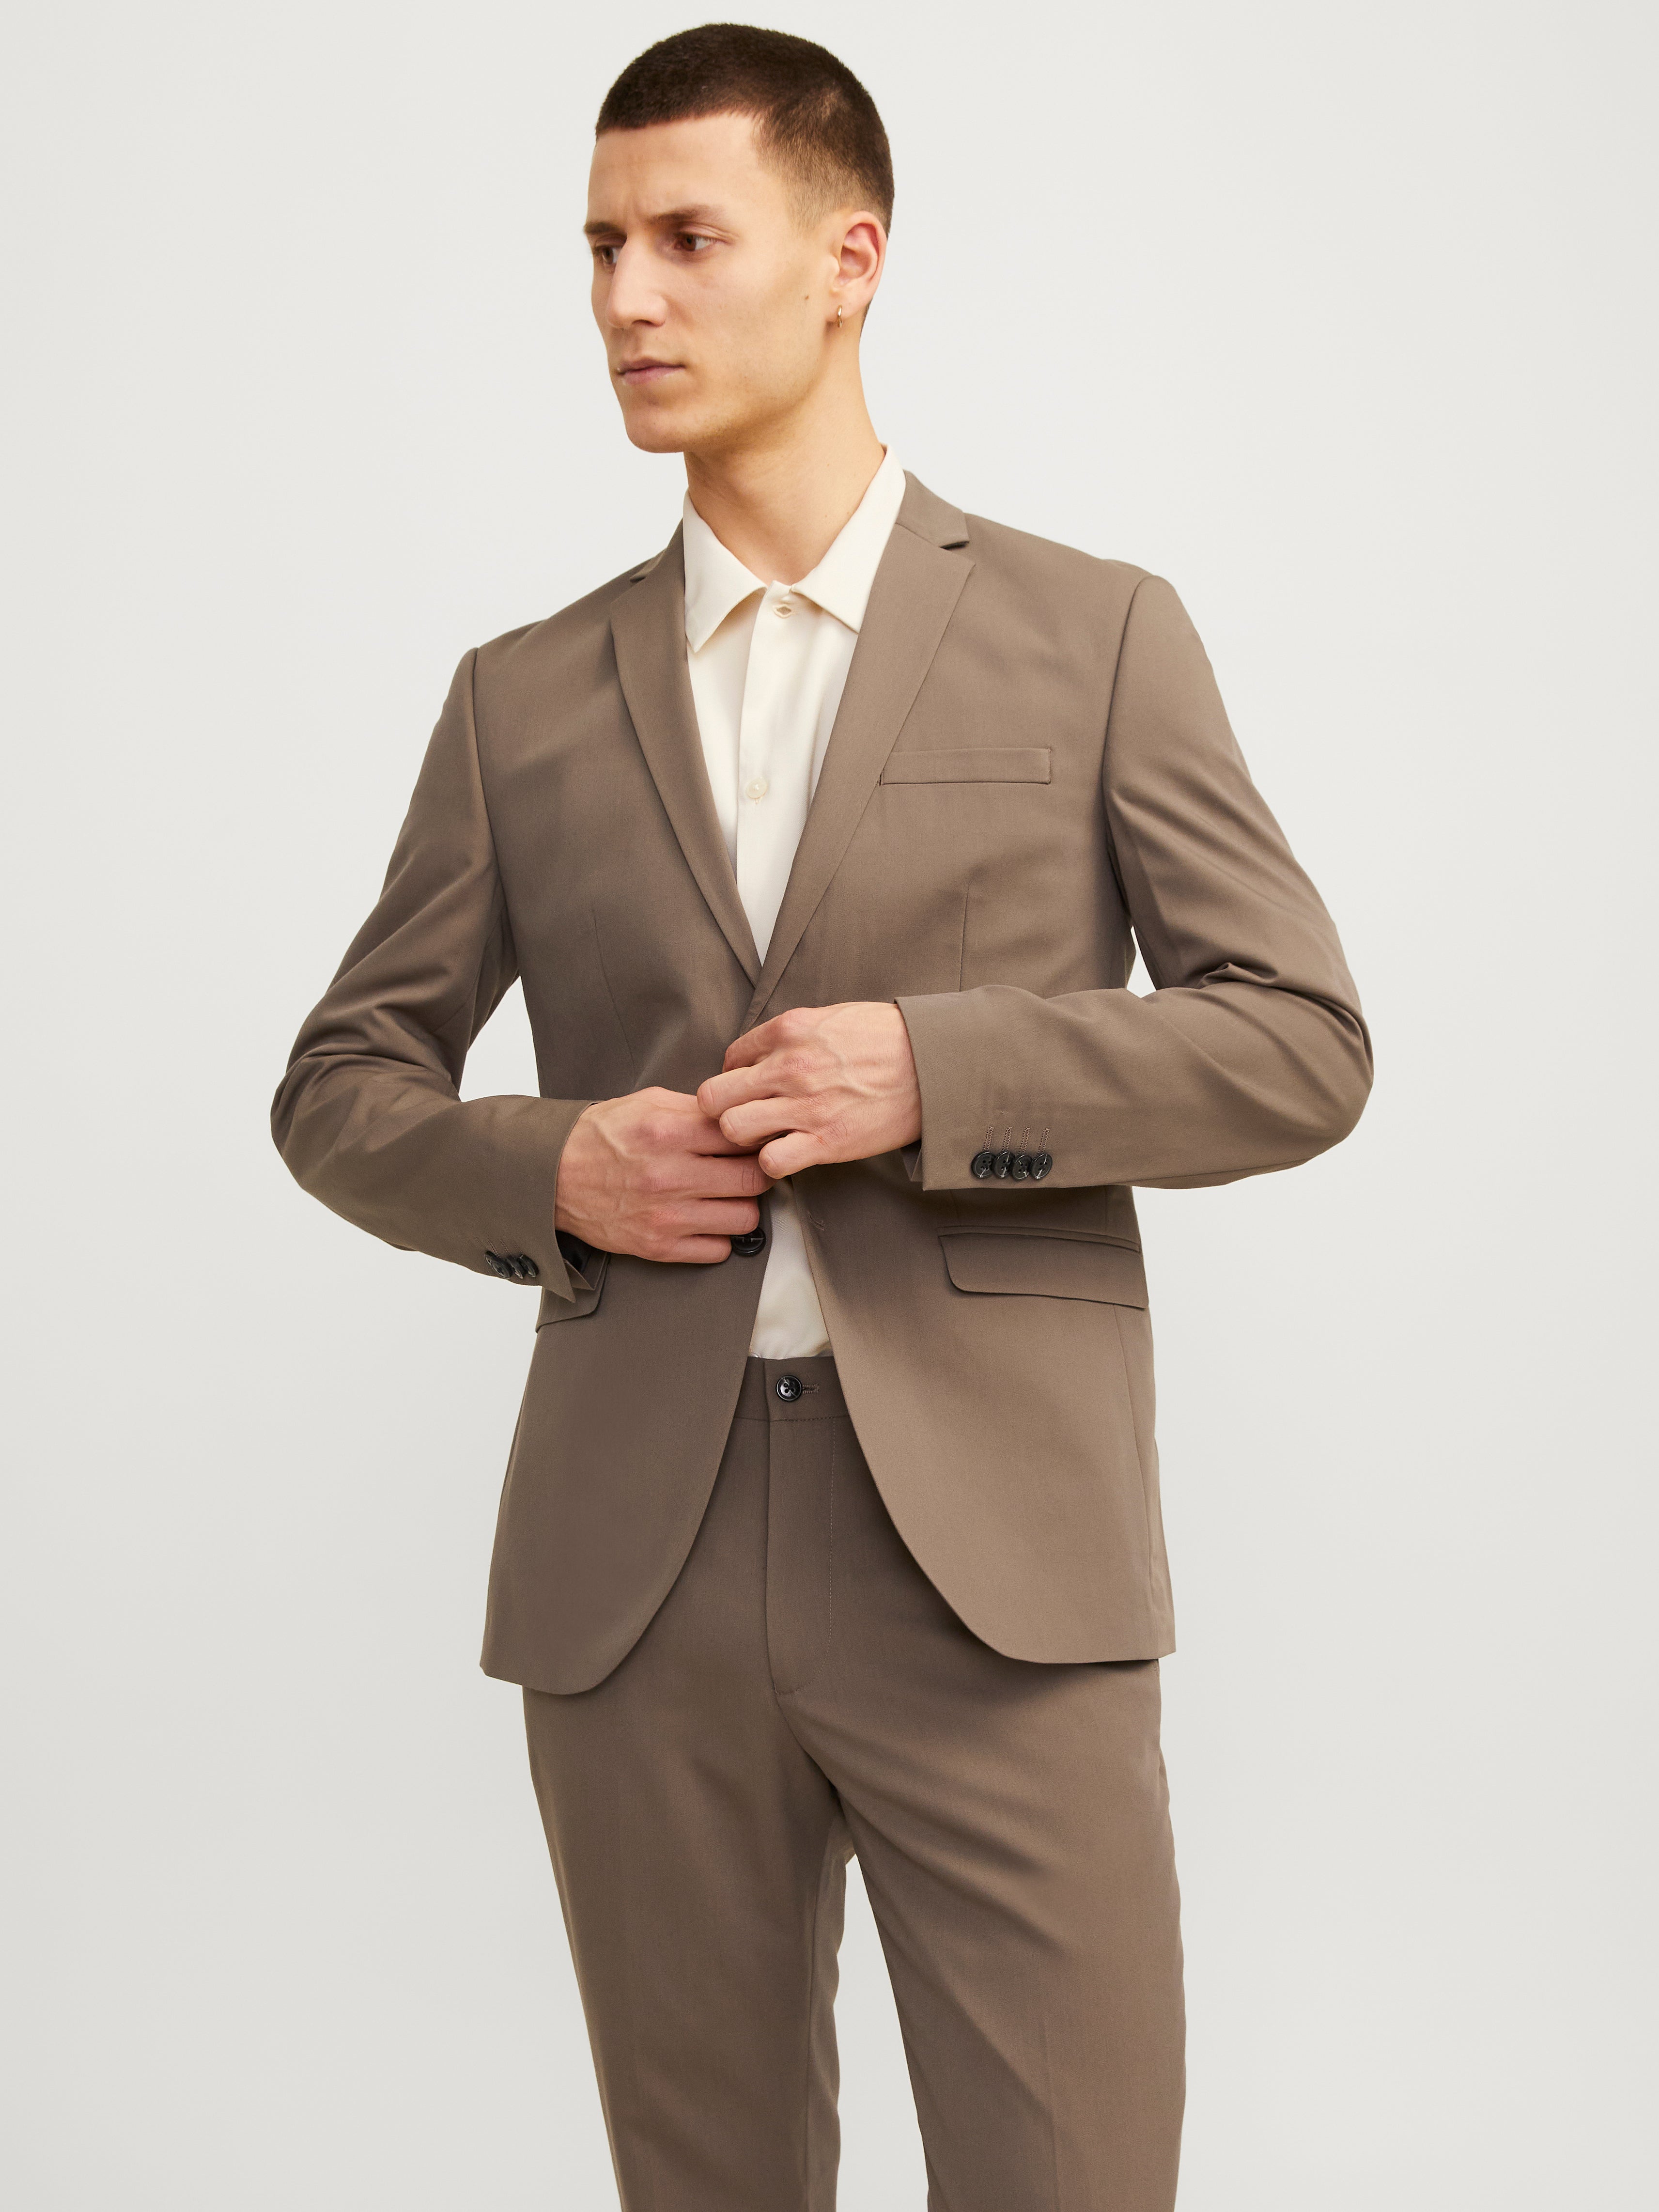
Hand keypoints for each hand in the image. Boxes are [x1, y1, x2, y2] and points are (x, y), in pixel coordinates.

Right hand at [555, 1088, 771, 1263]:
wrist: (553, 1175)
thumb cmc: (602, 1136)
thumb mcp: (649, 1103)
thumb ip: (697, 1109)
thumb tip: (741, 1117)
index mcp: (669, 1132)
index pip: (744, 1137)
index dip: (756, 1137)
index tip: (755, 1141)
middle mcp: (670, 1176)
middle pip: (753, 1179)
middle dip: (759, 1171)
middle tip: (751, 1168)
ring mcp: (666, 1216)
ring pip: (745, 1218)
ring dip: (743, 1206)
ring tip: (728, 1195)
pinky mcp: (658, 1247)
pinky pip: (718, 1250)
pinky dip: (720, 1236)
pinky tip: (707, 1219)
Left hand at [696, 1003, 921, 1177]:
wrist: (934, 1064)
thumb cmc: (888, 1038)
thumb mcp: (832, 1017)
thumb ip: (792, 1034)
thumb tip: (761, 1053)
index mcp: (789, 1030)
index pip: (730, 1058)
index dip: (736, 1076)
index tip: (752, 1087)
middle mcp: (789, 1067)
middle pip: (715, 1096)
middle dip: (722, 1109)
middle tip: (742, 1115)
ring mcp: (806, 1106)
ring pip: (733, 1129)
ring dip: (743, 1137)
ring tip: (763, 1136)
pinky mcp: (826, 1141)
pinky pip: (771, 1161)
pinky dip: (772, 1163)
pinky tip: (786, 1154)